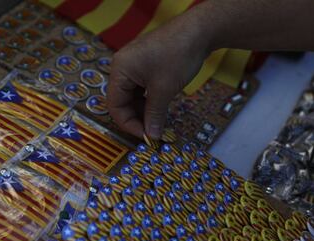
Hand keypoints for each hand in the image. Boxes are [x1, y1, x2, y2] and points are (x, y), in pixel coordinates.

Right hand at [107, 7, 211, 138]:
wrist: (198, 31)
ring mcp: (134, 64)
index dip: (129, 124)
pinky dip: (149, 100)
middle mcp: (122, 66)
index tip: (146, 137)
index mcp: (119, 70)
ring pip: (133, 95)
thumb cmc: (177, 57)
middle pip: (122, 101)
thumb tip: (152, 136)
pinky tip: (160, 109)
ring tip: (159, 122)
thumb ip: (155, 115)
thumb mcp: (164, 90)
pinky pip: (141, 87)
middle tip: (153, 132)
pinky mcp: (146, 64)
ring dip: (144, 110)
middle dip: (137, 118)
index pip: (115, 105)